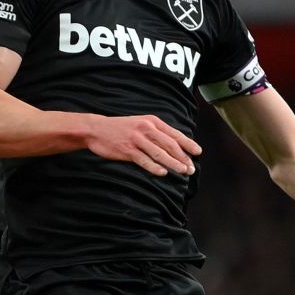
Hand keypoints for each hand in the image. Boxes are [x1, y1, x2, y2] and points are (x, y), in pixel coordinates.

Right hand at [84, 114, 201, 176]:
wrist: (97, 129)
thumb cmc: (120, 128)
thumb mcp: (140, 123)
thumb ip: (155, 132)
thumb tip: (173, 145)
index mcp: (152, 122)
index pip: (174, 134)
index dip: (188, 144)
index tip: (197, 152)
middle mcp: (146, 129)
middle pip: (170, 144)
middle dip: (183, 157)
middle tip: (191, 168)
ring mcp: (137, 139)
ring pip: (160, 153)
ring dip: (173, 163)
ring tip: (182, 171)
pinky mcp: (128, 150)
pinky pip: (144, 160)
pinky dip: (154, 167)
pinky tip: (163, 173)